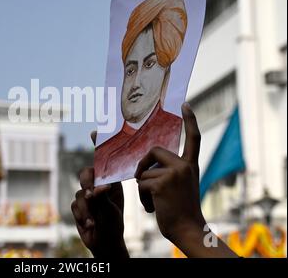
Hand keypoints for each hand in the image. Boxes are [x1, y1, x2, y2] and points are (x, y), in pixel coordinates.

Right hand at [71, 132, 128, 257]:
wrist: (104, 242)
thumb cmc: (113, 222)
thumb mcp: (112, 208)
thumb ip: (103, 197)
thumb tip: (95, 188)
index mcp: (109, 181)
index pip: (102, 161)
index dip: (97, 145)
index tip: (94, 133)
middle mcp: (97, 185)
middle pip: (86, 174)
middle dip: (88, 183)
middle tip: (92, 194)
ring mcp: (86, 195)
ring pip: (80, 193)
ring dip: (87, 208)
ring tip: (94, 219)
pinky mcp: (77, 206)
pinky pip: (75, 206)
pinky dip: (83, 216)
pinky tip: (90, 224)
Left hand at [135, 103, 237, 257]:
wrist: (187, 229)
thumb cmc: (180, 210)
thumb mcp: (180, 185)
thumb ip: (169, 171)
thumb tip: (147, 164)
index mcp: (190, 165)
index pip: (193, 138)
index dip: (190, 121)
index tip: (185, 105)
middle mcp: (184, 166)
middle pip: (154, 151)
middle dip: (143, 164)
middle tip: (142, 179)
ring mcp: (174, 173)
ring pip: (145, 172)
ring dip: (144, 188)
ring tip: (156, 203)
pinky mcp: (162, 183)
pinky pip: (141, 184)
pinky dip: (143, 198)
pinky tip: (154, 208)